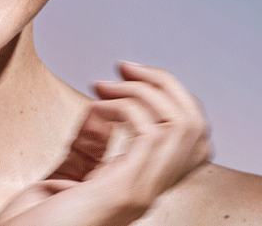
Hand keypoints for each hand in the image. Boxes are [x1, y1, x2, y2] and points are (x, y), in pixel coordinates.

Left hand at [0, 62, 213, 225]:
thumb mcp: (66, 179)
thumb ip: (88, 148)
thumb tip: (101, 112)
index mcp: (137, 188)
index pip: (189, 141)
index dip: (172, 100)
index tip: (137, 77)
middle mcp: (146, 191)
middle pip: (196, 127)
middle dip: (165, 85)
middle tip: (128, 68)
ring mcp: (139, 192)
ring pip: (182, 125)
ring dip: (144, 90)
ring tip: (107, 84)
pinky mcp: (123, 190)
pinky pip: (149, 133)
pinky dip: (125, 106)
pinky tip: (98, 105)